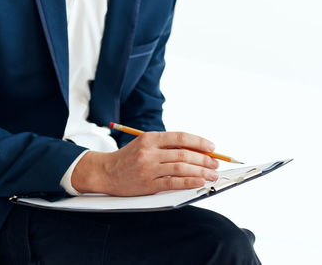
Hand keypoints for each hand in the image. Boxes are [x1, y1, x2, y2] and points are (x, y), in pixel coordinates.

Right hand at [71, 132, 219, 195]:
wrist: (105, 172)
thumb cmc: (128, 157)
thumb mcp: (145, 144)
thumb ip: (166, 145)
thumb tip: (194, 149)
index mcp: (150, 138)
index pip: (180, 137)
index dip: (199, 142)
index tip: (212, 147)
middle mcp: (150, 151)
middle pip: (183, 153)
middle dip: (204, 159)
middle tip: (215, 163)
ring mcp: (148, 168)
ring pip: (181, 167)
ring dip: (201, 171)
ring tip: (212, 174)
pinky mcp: (148, 184)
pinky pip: (173, 182)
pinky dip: (189, 182)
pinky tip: (199, 182)